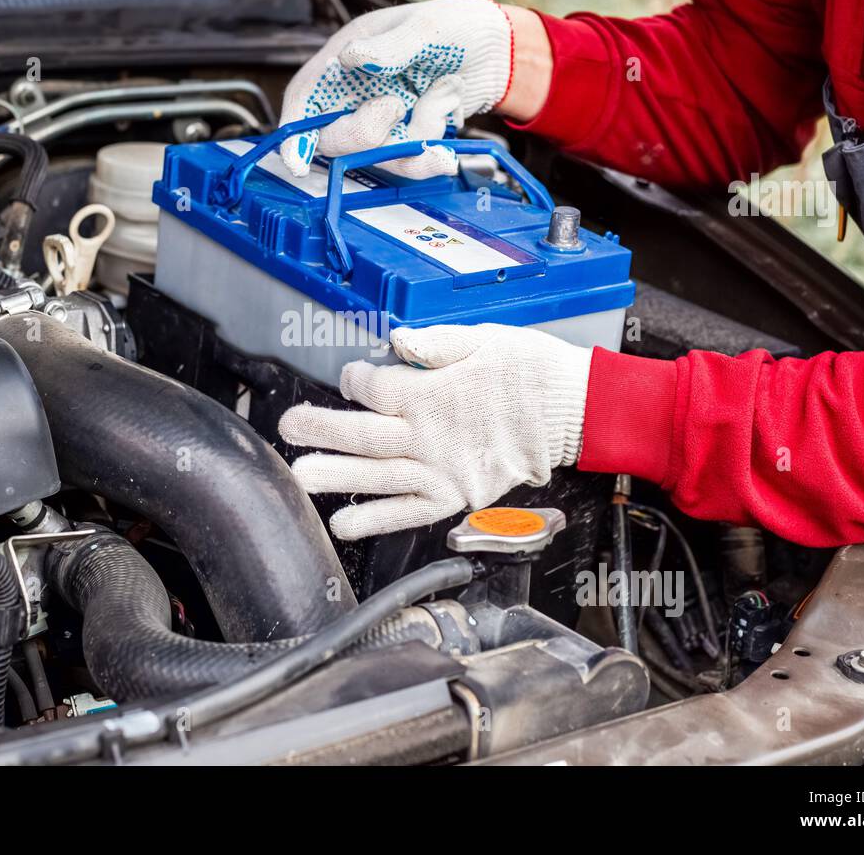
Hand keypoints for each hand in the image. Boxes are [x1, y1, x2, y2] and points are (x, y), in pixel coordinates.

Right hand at [278, 0, 514, 179]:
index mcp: (348, 57)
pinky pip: (407, 165)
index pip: (306, 97)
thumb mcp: (426, 27)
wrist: (501, 53)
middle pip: (334, 137)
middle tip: (395, 107)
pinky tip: (444, 153)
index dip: (295, 129)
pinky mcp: (408, 140)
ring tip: (441, 103)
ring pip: (374, 157)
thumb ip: (388, 48)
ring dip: (410, 142)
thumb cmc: (459, 26)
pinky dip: (427, 160)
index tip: (295, 158)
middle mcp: (358, 94)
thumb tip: (350, 59)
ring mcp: (384, 121)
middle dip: (363, 133)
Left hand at [278, 324, 591, 539]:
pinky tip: (343, 524)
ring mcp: (442, 470)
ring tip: (299, 476)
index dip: (355, 380)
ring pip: (377, 476)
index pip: (374, 388)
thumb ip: (437, 342)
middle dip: (320, 429)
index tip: (351, 377)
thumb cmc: (532, 370)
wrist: (575, 411)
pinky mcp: (456, 495)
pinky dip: (375, 520)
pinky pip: (408, 512)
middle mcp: (430, 435)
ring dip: (335, 476)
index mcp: (433, 392)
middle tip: (287, 427)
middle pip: (363, 433)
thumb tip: (397, 340)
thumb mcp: (487, 338)